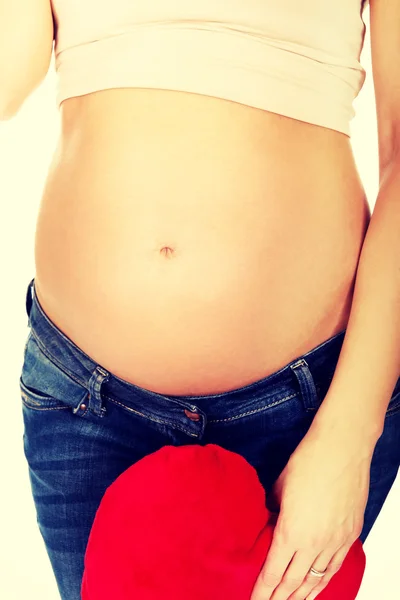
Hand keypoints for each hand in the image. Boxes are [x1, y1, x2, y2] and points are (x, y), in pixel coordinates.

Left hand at [250, 422, 372, 599]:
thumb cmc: (308, 462)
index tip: (255, 599)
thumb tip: (271, 522)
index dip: (263, 589)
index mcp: (291, 531)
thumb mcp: (279, 488)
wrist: (341, 450)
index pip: (273, 571)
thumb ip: (274, 511)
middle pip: (294, 582)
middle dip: (279, 597)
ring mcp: (335, 540)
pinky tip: (317, 588)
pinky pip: (335, 566)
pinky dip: (324, 580)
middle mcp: (314, 543)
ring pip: (317, 578)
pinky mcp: (350, 534)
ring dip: (302, 595)